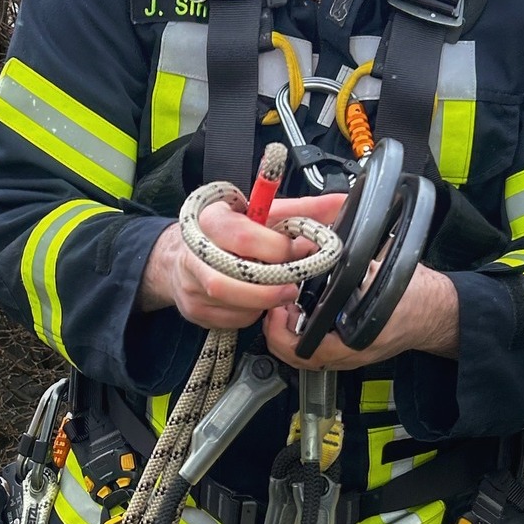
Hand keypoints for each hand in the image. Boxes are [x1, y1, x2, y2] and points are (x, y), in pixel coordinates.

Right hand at [139, 201, 307, 328]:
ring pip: (235, 303)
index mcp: (211, 220)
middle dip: (271, 285)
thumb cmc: (228, 231)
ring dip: (264, 301)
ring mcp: (192, 284)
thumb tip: (340, 204)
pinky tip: (257, 301)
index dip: (277, 249)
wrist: (182, 254)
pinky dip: (253, 314)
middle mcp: (194, 252)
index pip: (244, 238)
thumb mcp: (261, 214)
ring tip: (278, 291)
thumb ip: (302, 211)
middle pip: (233, 278)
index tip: (299, 250)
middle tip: (293, 285)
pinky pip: (233, 319)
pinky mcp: (195, 311)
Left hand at [263, 262, 459, 369]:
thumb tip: (325, 246)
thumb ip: (354, 266)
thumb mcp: (385, 272)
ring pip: (304, 358)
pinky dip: (301, 338)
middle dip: (278, 334)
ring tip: (283, 310)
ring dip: (287, 337)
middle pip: (298, 358)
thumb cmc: (418, 294)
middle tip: (275, 308)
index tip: (279, 308)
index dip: (284, 331)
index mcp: (359, 338)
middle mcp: (351, 354)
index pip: (309, 349)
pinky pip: (316, 353)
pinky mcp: (350, 352)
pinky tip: (300, 316)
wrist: (439, 312)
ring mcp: (350, 357)